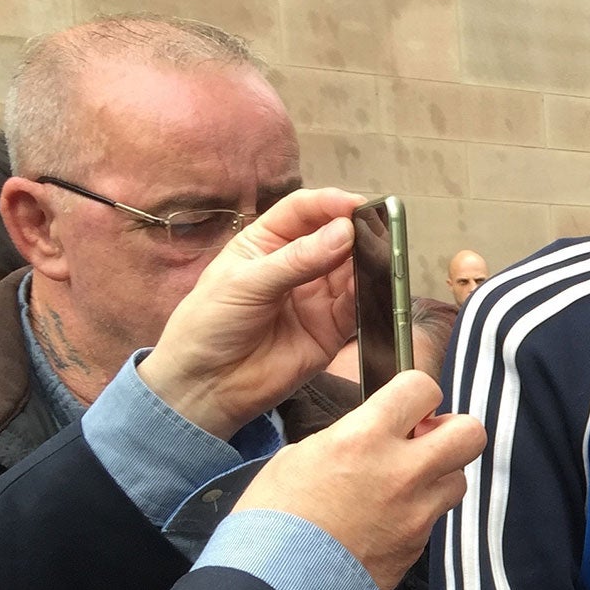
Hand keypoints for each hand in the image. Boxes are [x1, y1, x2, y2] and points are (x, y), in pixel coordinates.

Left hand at [138, 189, 361, 440]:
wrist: (207, 385)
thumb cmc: (210, 325)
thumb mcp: (247, 283)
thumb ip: (297, 260)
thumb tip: (344, 233)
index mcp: (266, 242)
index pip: (303, 211)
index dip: (330, 203)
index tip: (355, 205)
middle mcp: (296, 265)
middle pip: (335, 237)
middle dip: (358, 232)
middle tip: (379, 230)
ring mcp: (316, 297)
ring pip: (352, 271)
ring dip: (369, 263)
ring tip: (382, 258)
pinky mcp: (332, 329)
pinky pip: (358, 308)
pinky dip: (370, 297)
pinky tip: (376, 289)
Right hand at [232, 371, 485, 589]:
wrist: (278, 586)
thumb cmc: (274, 518)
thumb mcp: (299, 456)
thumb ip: (346, 438)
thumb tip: (369, 437)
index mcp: (364, 438)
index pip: (422, 387)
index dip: (417, 391)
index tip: (407, 403)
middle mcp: (402, 472)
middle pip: (470, 433)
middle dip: (453, 431)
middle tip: (425, 440)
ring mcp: (417, 512)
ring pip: (459, 479)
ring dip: (438, 476)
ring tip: (403, 485)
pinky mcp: (419, 546)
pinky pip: (436, 518)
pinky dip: (420, 512)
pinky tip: (387, 520)